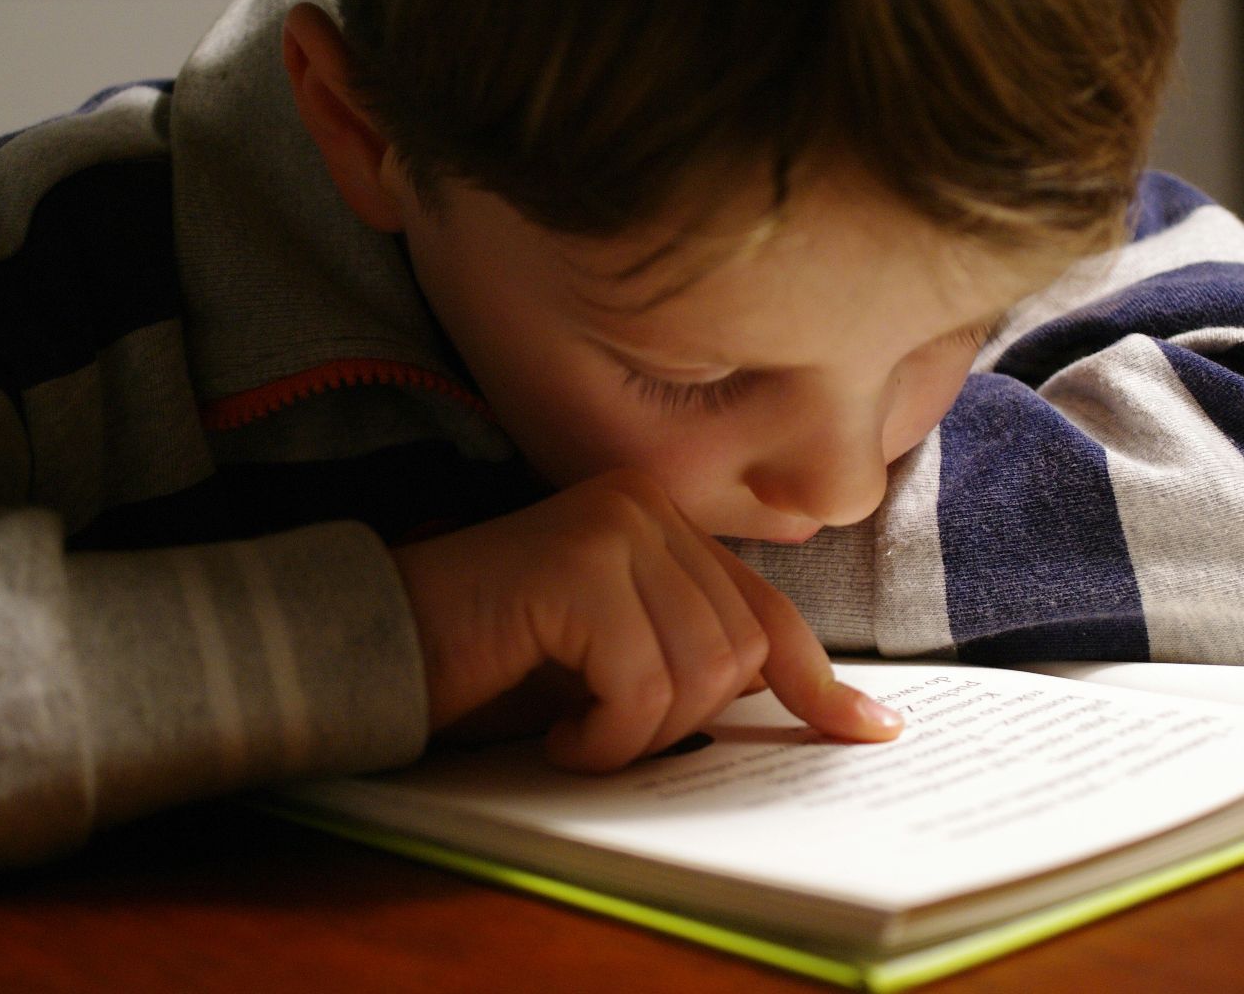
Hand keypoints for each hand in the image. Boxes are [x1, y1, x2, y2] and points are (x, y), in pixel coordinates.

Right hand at [391, 469, 901, 770]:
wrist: (374, 648)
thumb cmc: (489, 664)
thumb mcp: (613, 662)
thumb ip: (694, 656)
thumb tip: (810, 706)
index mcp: (662, 521)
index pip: (766, 611)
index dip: (820, 682)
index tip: (870, 731)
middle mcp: (645, 506)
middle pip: (738, 652)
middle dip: (683, 723)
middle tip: (605, 734)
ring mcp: (613, 527)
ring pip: (700, 673)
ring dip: (638, 735)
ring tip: (574, 730)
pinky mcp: (578, 565)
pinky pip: (641, 686)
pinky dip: (603, 738)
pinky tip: (555, 733)